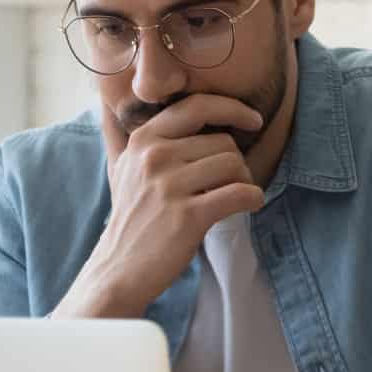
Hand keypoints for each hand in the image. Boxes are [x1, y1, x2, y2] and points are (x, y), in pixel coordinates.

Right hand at [52, 94, 265, 318]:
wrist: (118, 269)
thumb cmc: (132, 219)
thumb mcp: (125, 169)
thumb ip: (140, 138)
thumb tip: (133, 102)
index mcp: (143, 140)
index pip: (197, 106)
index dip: (232, 108)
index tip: (252, 119)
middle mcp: (154, 156)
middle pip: (223, 141)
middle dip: (235, 162)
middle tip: (229, 184)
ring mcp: (170, 186)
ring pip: (234, 165)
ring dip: (244, 181)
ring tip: (233, 197)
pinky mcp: (188, 216)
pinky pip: (239, 193)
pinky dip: (253, 198)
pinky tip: (250, 204)